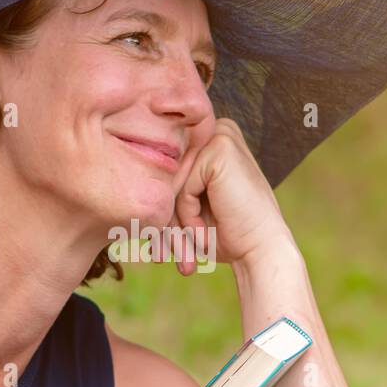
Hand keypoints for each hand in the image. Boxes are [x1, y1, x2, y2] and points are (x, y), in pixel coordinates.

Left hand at [168, 118, 295, 275]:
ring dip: (173, 222)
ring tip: (179, 254)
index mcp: (212, 138)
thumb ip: (168, 189)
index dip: (161, 207)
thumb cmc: (227, 235)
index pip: (168, 169)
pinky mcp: (220, 150)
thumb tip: (126, 184)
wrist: (260, 250)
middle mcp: (218, 130)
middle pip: (167, 173)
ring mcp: (220, 137)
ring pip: (172, 182)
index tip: (154, 245)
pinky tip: (202, 233)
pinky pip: (183, 187)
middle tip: (158, 256)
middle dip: (162, 218)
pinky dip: (188, 215)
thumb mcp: (191, 208)